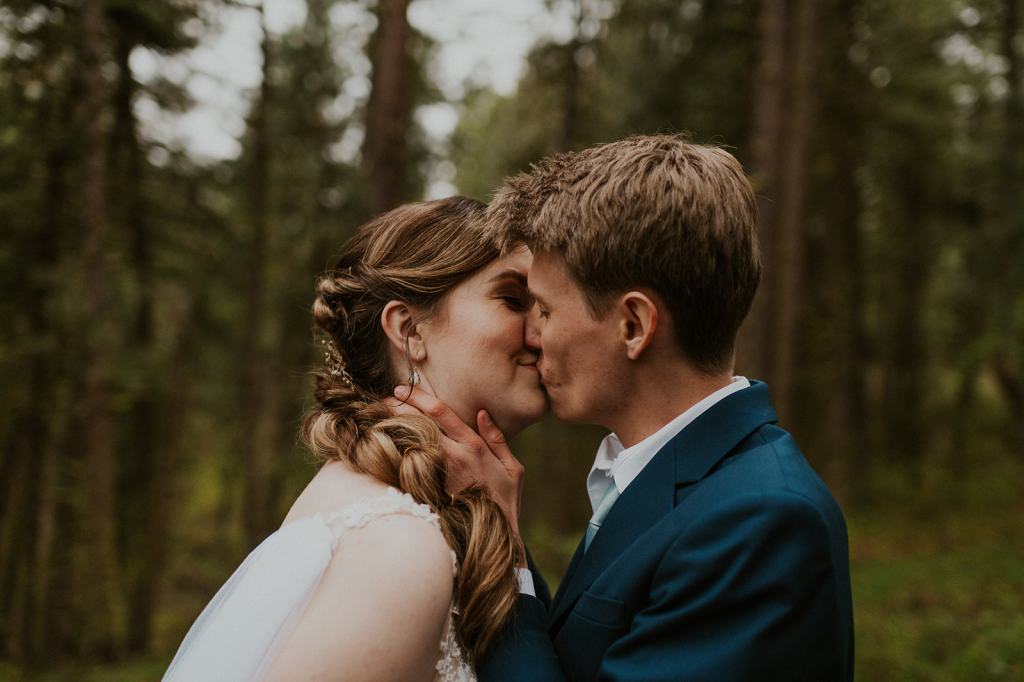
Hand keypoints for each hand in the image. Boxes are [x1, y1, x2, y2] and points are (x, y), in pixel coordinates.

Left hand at [389, 385, 524, 534]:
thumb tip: (482, 413)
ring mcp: (438, 474)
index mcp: (473, 446)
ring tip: (375, 419)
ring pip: (408, 443)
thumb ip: (497, 439)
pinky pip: (407, 466)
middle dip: (396, 408)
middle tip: (380, 400)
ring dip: (391, 429)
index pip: (440, 412)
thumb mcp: (513, 469)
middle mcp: (453, 457)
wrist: (495, 538)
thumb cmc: (505, 502)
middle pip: (417, 423)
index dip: (418, 396)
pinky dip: (393, 454)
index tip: (400, 388)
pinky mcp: (428, 490)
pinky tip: (380, 448)